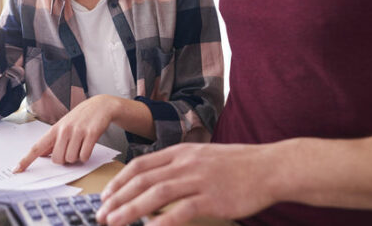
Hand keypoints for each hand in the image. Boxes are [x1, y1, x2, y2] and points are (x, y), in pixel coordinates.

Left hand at [14, 95, 119, 172]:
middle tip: (71, 149)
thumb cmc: (81, 117)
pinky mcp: (91, 134)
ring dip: (76, 157)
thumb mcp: (65, 125)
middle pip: (57, 159)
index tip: (17, 170)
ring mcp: (78, 131)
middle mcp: (64, 130)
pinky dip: (86, 156)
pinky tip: (88, 146)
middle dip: (64, 159)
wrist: (101, 105)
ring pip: (71, 159)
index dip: (26, 160)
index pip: (37, 147)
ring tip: (81, 145)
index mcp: (55, 129)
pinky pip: (84, 156)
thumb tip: (42, 153)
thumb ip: (54, 140)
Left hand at [95, 142, 281, 225]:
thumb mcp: (202, 156)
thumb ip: (178, 167)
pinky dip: (162, 222)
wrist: (270, 167)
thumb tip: (154, 183)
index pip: (140, 165)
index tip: (106, 195)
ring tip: (114, 222)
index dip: (119, 181)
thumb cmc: (237, 165)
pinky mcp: (212, 198)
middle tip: (102, 214)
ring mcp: (199, 180)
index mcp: (180, 152)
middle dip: (118, 198)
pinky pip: (181, 211)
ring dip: (131, 209)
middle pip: (142, 180)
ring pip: (156, 194)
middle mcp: (185, 163)